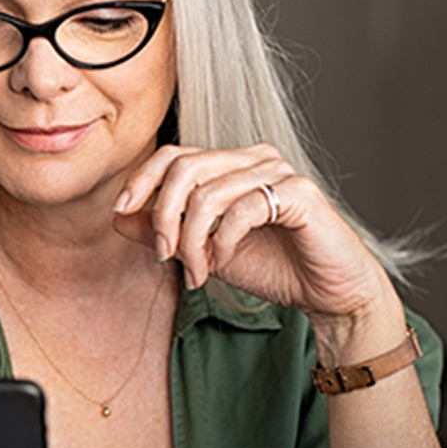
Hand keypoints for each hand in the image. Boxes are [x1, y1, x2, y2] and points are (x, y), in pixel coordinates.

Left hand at [113, 144, 397, 330]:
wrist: (327, 293)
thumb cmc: (272, 267)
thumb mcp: (204, 251)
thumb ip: (164, 232)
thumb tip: (119, 216)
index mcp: (231, 164)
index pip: (174, 154)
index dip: (142, 179)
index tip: (121, 210)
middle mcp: (254, 158)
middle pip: (185, 167)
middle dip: (164, 215)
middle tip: (164, 256)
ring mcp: (279, 172)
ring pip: (209, 192)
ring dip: (193, 240)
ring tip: (199, 272)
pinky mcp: (300, 194)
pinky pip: (243, 209)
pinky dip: (223, 241)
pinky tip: (222, 264)